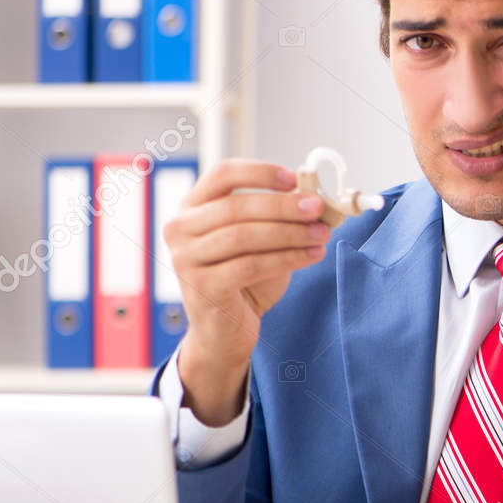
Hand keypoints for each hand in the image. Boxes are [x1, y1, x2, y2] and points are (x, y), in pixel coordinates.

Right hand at [162, 160, 329, 422]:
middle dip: (283, 206)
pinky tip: (313, 255)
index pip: (222, 174)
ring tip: (322, 233)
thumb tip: (315, 197)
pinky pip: (251, 265)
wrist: (224, 330)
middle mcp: (180, 228)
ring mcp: (185, 258)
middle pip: (235, 206)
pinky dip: (288, 258)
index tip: (295, 177)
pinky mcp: (202, 286)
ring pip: (243, 236)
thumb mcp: (260, 240)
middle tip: (318, 207)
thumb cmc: (244, 280)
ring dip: (289, 233)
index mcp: (192, 206)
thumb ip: (277, 217)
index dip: (259, 172)